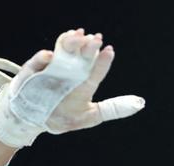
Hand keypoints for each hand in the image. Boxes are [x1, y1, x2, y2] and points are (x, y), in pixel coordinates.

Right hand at [10, 28, 144, 133]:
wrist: (37, 121)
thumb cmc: (66, 117)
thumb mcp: (92, 116)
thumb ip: (113, 109)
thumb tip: (140, 104)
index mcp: (84, 81)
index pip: (95, 68)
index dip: (102, 60)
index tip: (109, 50)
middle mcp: (70, 71)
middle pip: (81, 55)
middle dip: (88, 47)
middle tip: (95, 39)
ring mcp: (51, 69)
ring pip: (61, 51)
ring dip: (70, 42)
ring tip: (78, 36)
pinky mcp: (33, 72)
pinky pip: (36, 63)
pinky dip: (42, 58)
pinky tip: (50, 56)